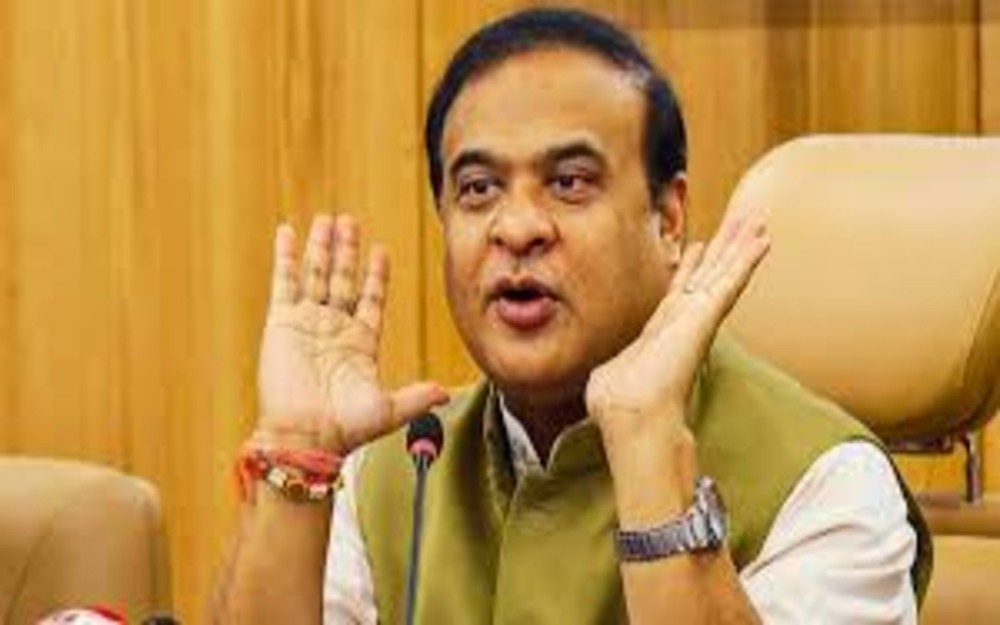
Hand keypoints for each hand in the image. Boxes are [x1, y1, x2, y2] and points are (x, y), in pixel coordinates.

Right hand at [255, 215, 448, 454]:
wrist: (306, 438)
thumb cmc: (345, 428)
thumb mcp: (390, 408)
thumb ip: (417, 396)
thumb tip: (446, 393)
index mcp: (361, 343)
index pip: (371, 298)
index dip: (376, 275)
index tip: (381, 251)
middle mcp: (334, 328)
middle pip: (343, 279)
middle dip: (347, 251)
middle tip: (350, 222)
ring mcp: (308, 322)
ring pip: (316, 274)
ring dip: (322, 247)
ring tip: (327, 219)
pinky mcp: (282, 323)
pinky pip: (284, 282)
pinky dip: (286, 257)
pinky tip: (288, 232)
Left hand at [586, 205, 770, 438]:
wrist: (631, 415)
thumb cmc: (617, 406)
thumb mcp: (609, 379)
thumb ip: (614, 371)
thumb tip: (606, 380)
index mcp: (661, 334)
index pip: (679, 293)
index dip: (690, 268)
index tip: (698, 246)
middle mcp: (683, 323)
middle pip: (708, 276)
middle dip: (723, 249)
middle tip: (740, 223)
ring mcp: (697, 319)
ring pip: (724, 274)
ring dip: (740, 247)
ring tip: (757, 221)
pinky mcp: (706, 317)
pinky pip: (730, 282)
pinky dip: (746, 259)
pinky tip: (762, 239)